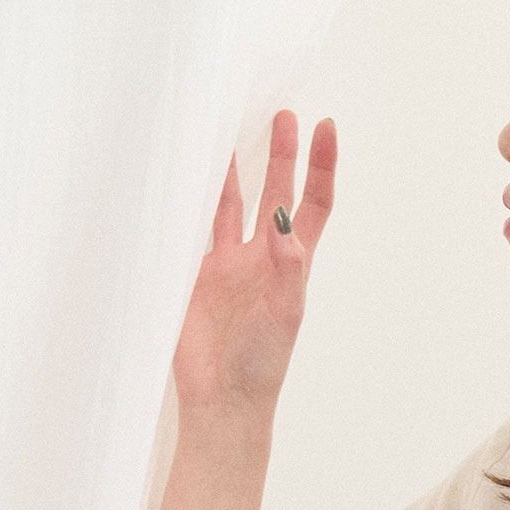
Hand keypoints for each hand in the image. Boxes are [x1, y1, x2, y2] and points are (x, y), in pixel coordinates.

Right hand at [172, 110, 335, 417]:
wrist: (222, 396)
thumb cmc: (263, 362)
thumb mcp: (286, 312)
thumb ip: (288, 265)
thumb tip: (282, 216)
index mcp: (291, 264)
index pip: (312, 205)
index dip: (320, 167)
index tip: (326, 128)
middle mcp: (260, 257)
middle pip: (273, 192)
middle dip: (279, 154)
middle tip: (282, 113)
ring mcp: (225, 263)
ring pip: (228, 202)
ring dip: (230, 167)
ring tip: (226, 125)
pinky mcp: (191, 273)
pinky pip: (189, 224)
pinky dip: (187, 198)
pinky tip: (183, 169)